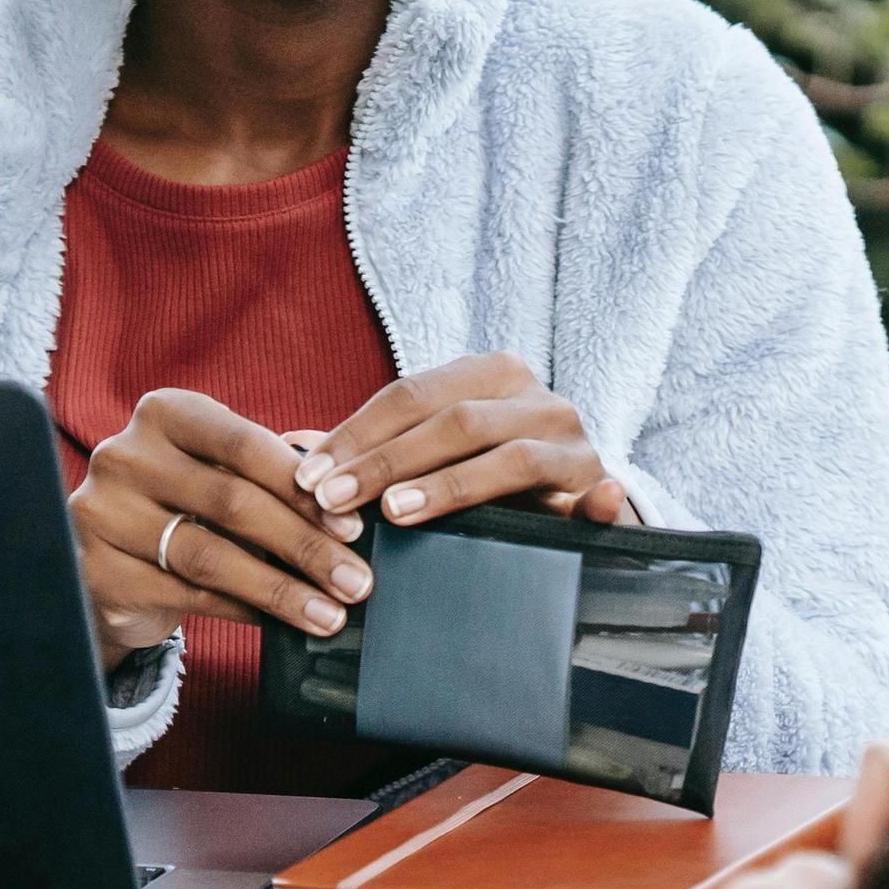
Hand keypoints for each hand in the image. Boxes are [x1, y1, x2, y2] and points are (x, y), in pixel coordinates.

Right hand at [68, 388, 370, 674]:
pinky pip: (187, 595)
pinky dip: (244, 610)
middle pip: (231, 502)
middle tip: (355, 581)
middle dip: (305, 546)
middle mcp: (124, 456)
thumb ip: (282, 470)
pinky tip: (280, 622)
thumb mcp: (227, 473)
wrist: (116, 562)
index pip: (244, 445)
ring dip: (281, 590)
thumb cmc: (189, 505)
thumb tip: (353, 488)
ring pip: (210, 557)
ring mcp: (102, 514)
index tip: (355, 528)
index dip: (304, 489)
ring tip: (330, 614)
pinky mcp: (97, 572)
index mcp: (163, 413)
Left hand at [287, 353, 634, 530]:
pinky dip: (595, 500)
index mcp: (490, 374)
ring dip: (450, 486)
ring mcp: (571, 440)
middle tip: (331, 501)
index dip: (355, 435)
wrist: (572, 494)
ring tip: (395, 513)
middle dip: (385, 462)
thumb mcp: (434, 450)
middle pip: (453, 421)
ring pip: (508, 458)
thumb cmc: (486, 469)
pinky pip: (598, 495)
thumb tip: (290, 447)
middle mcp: (536, 396)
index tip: (306, 476)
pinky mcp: (598, 484)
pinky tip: (586, 507)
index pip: (411, 395)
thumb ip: (374, 448)